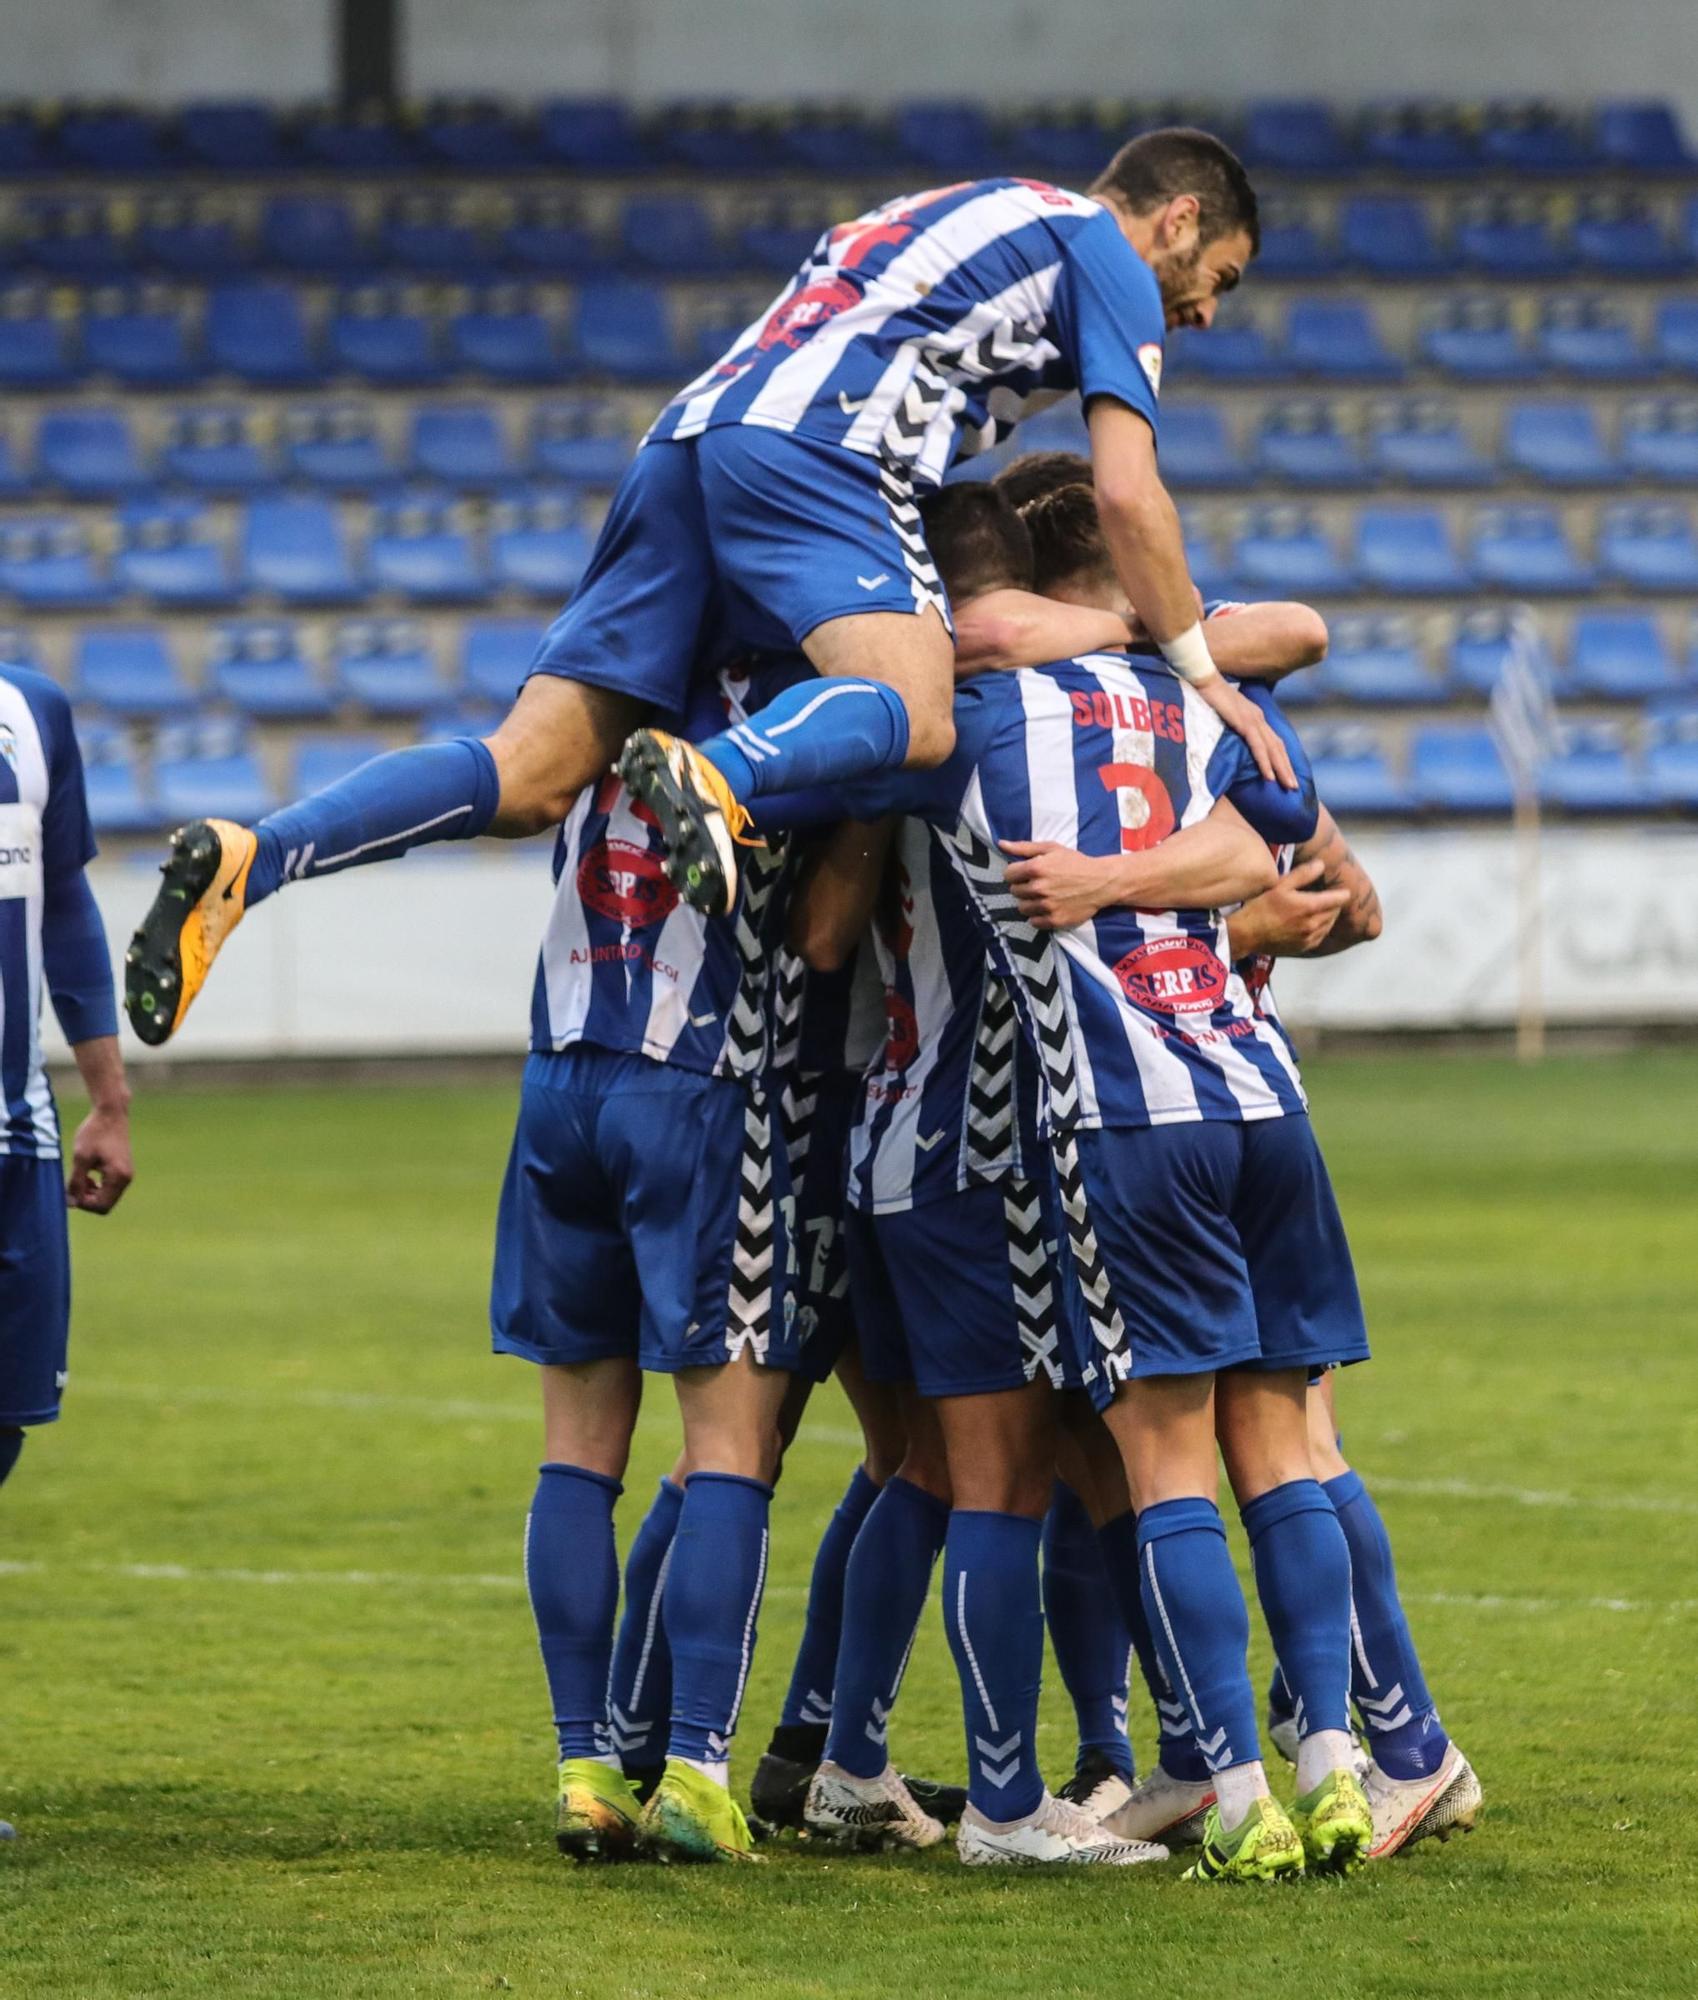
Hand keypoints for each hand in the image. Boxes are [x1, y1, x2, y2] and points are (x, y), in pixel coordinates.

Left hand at [66, 1102, 133, 1214]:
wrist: (111, 1113)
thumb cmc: (95, 1133)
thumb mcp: (80, 1158)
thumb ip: (75, 1182)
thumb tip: (71, 1203)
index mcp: (118, 1177)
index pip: (101, 1206)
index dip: (83, 1203)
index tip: (71, 1188)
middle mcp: (127, 1178)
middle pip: (105, 1204)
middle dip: (87, 1198)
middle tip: (74, 1182)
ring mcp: (127, 1174)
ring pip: (107, 1197)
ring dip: (91, 1192)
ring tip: (80, 1176)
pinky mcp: (123, 1169)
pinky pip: (110, 1187)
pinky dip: (97, 1185)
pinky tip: (88, 1173)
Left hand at [999, 841, 1118, 929]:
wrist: (1101, 882)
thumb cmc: (1075, 863)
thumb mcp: (1051, 848)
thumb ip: (1024, 847)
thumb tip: (1001, 844)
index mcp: (1036, 868)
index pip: (1008, 875)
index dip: (1015, 873)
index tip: (1025, 873)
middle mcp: (1039, 888)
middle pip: (1014, 891)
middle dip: (1023, 887)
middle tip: (1037, 884)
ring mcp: (1047, 906)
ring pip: (1022, 908)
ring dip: (1029, 902)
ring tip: (1042, 896)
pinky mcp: (1055, 920)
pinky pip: (1034, 922)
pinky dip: (1038, 916)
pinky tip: (1048, 907)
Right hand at [1196, 676, 1297, 790]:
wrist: (1202, 679)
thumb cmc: (1207, 696)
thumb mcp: (1222, 714)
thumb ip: (1229, 725)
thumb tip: (1227, 740)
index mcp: (1254, 716)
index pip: (1273, 740)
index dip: (1281, 758)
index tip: (1286, 774)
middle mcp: (1258, 717)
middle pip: (1278, 746)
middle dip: (1287, 768)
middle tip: (1293, 787)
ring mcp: (1253, 719)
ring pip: (1273, 749)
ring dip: (1281, 769)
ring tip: (1288, 786)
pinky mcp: (1245, 722)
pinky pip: (1258, 746)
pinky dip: (1265, 762)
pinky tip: (1269, 776)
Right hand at [1235, 858, 1350, 956]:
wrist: (1246, 934)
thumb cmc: (1260, 908)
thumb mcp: (1280, 885)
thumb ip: (1303, 874)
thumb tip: (1321, 865)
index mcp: (1309, 907)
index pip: (1338, 899)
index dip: (1342, 893)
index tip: (1344, 890)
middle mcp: (1313, 924)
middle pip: (1335, 912)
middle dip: (1333, 904)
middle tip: (1326, 897)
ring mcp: (1309, 938)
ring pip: (1329, 925)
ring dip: (1327, 916)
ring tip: (1318, 909)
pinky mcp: (1303, 947)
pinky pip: (1320, 936)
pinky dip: (1320, 928)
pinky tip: (1310, 923)